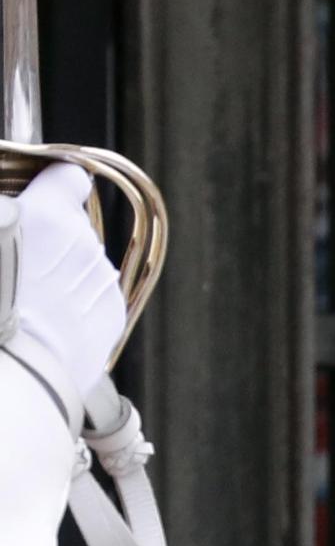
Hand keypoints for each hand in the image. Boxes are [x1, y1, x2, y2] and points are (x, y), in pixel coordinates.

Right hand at [2, 162, 127, 416]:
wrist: (16, 369)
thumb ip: (7, 214)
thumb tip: (12, 210)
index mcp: (50, 214)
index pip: (69, 176)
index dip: (56, 184)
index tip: (43, 193)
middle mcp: (86, 243)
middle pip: (74, 226)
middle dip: (51, 238)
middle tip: (18, 262)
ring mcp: (104, 280)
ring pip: (85, 264)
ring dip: (64, 273)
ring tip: (30, 298)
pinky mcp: (113, 314)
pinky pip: (95, 297)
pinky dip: (76, 304)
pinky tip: (48, 321)